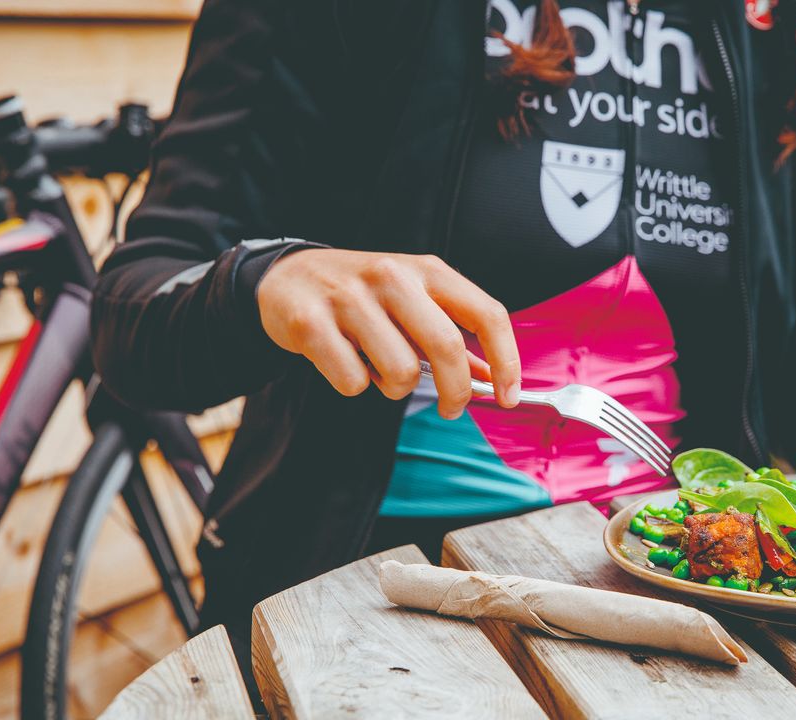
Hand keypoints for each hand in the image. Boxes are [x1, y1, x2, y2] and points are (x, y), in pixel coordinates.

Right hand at [257, 249, 520, 417]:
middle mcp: (392, 276)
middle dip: (455, 392)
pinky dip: (354, 385)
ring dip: (393, 387)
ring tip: (375, 365)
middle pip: (447, 347)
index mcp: (427, 269)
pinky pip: (353, 382)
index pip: (486, 313)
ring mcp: (349, 297)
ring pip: (400, 373)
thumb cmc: (363, 295)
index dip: (507, 360)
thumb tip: (492, 377)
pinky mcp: (310, 323)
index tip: (508, 397)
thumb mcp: (414, 301)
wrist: (287, 276)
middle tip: (449, 409)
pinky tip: (343, 361)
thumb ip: (453, 335)